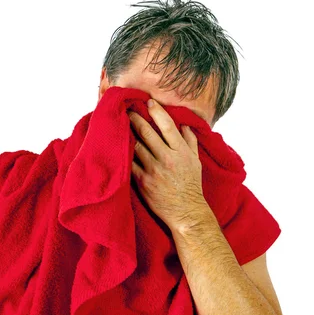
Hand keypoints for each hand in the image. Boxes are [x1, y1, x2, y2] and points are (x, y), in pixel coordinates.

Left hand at [127, 99, 208, 231]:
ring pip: (136, 146)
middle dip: (135, 118)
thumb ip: (190, 142)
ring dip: (127, 134)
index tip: (149, 102)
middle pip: (147, 132)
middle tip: (126, 109)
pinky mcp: (142, 182)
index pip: (167, 125)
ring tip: (119, 125)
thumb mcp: (196, 162)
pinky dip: (124, 154)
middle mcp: (167, 158)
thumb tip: (185, 126)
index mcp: (181, 151)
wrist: (186, 212)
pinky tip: (117, 146)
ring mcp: (153, 170)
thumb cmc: (191, 186)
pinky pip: (130, 163)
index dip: (157, 111)